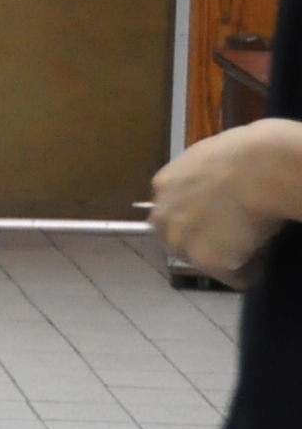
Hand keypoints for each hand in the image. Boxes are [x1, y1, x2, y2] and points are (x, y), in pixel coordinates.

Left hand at [150, 119, 301, 284]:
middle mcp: (163, 214)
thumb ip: (203, 178)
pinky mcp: (208, 260)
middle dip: (206, 245)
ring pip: (204, 262)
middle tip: (239, 241)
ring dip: (228, 259)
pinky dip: (251, 273)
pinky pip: (234, 277)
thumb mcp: (212, 157)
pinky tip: (265, 258)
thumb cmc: (250, 151)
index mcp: (165, 184)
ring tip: (256, 248)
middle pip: (179, 242)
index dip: (199, 221)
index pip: (172, 214)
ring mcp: (182, 240)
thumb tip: (219, 184)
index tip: (221, 221)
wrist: (262, 168)